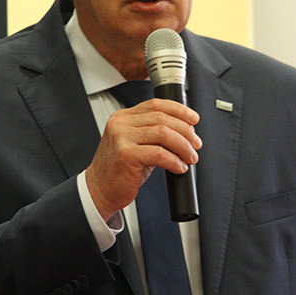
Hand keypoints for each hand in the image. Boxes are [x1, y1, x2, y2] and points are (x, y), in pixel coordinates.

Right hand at [86, 99, 201, 220]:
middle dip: (186, 132)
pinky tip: (179, 167)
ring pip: (164, 134)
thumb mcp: (135, 144)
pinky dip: (174, 161)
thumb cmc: (119, 169)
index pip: (156, 104)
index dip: (179, 110)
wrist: (100, 190)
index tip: (194, 119)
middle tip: (195, 145)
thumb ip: (153, 133)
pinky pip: (159, 154)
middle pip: (163, 118)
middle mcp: (121, 124)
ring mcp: (122, 138)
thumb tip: (185, 131)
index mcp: (123, 117)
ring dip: (183, 146)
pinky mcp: (126, 155)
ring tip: (190, 157)